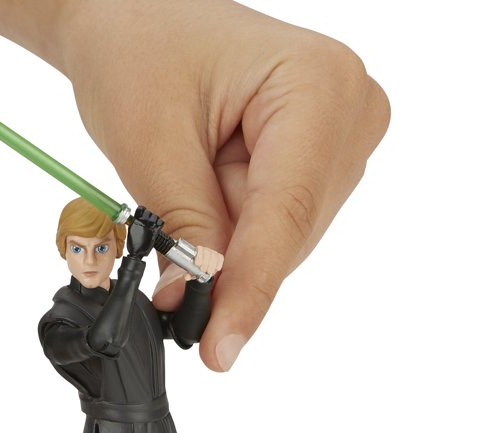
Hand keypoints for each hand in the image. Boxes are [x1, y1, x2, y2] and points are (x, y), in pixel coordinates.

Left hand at [0, 0, 388, 369]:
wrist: (133, 17)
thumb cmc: (137, 44)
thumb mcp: (151, 142)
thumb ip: (185, 229)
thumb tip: (196, 304)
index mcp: (318, 86)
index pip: (286, 214)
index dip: (250, 289)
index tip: (221, 349)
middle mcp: (348, 112)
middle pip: (289, 233)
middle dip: (228, 268)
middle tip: (168, 291)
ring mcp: (337, 140)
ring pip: (282, 237)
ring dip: (225, 241)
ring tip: (178, 185)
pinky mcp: (317, 162)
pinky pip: (275, 225)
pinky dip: (232, 232)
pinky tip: (201, 193)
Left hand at [187, 246, 223, 280]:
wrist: (203, 269)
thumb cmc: (196, 268)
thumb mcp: (192, 271)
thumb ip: (188, 274)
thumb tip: (187, 277)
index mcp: (198, 250)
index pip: (200, 249)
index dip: (199, 256)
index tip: (198, 264)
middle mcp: (206, 250)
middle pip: (208, 253)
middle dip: (206, 262)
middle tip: (203, 270)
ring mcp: (213, 253)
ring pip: (214, 256)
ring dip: (212, 265)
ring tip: (209, 272)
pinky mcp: (219, 256)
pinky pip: (220, 258)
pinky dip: (219, 263)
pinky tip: (217, 269)